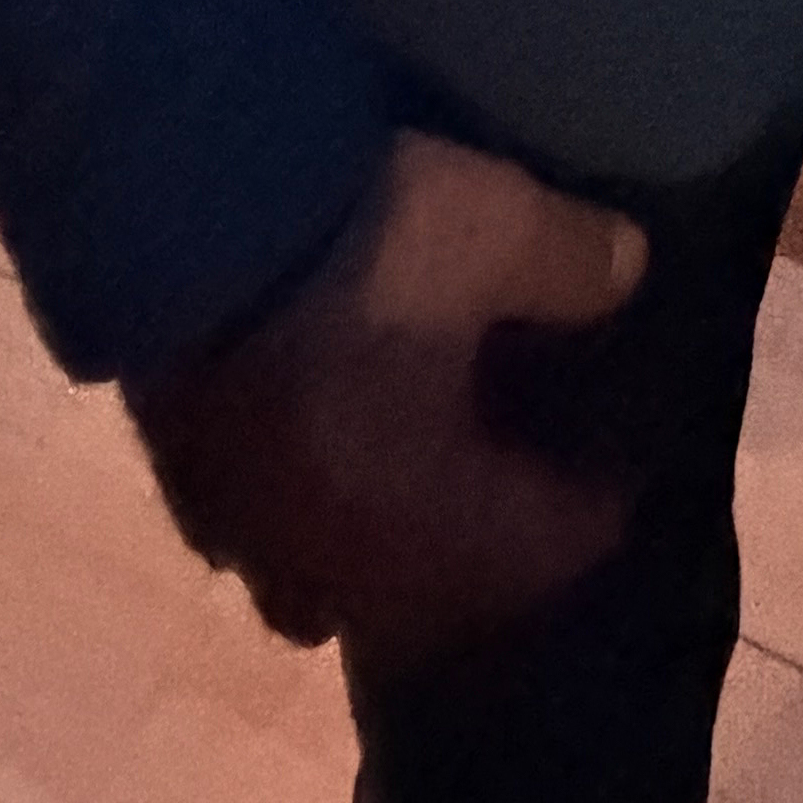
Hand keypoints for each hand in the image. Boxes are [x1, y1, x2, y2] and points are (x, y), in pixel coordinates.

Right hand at [128, 126, 653, 672]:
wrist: (184, 204)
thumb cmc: (362, 242)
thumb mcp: (503, 226)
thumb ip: (577, 265)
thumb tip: (626, 274)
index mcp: (424, 518)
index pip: (536, 552)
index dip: (588, 519)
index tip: (619, 489)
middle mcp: (332, 556)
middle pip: (422, 597)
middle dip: (473, 554)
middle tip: (516, 492)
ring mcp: (242, 528)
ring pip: (323, 583)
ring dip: (374, 547)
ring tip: (411, 482)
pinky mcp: (176, 477)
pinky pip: (252, 528)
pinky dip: (297, 504)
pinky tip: (312, 447)